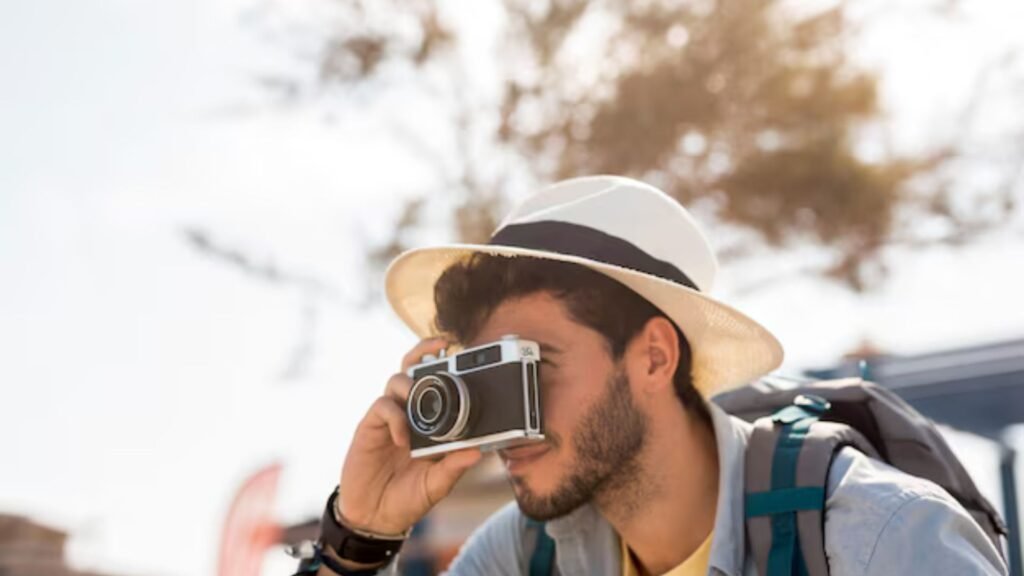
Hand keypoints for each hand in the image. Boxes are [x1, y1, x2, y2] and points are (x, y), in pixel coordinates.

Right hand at [337, 338, 482, 534]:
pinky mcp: (369, 427)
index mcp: (428, 422)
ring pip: (397, 381)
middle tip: (441, 346)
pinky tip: (403, 439)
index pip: (435, 384)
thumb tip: (478, 452)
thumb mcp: (437, 484)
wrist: (375, 516)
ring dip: (410, 386)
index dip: (443, 363)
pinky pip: (382, 407)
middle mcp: (408, 413)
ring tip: (420, 407)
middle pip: (412, 369)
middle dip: (424, 352)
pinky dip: (396, 417)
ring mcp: (388, 418)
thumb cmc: (408, 497)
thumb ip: (454, 467)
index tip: (458, 349)